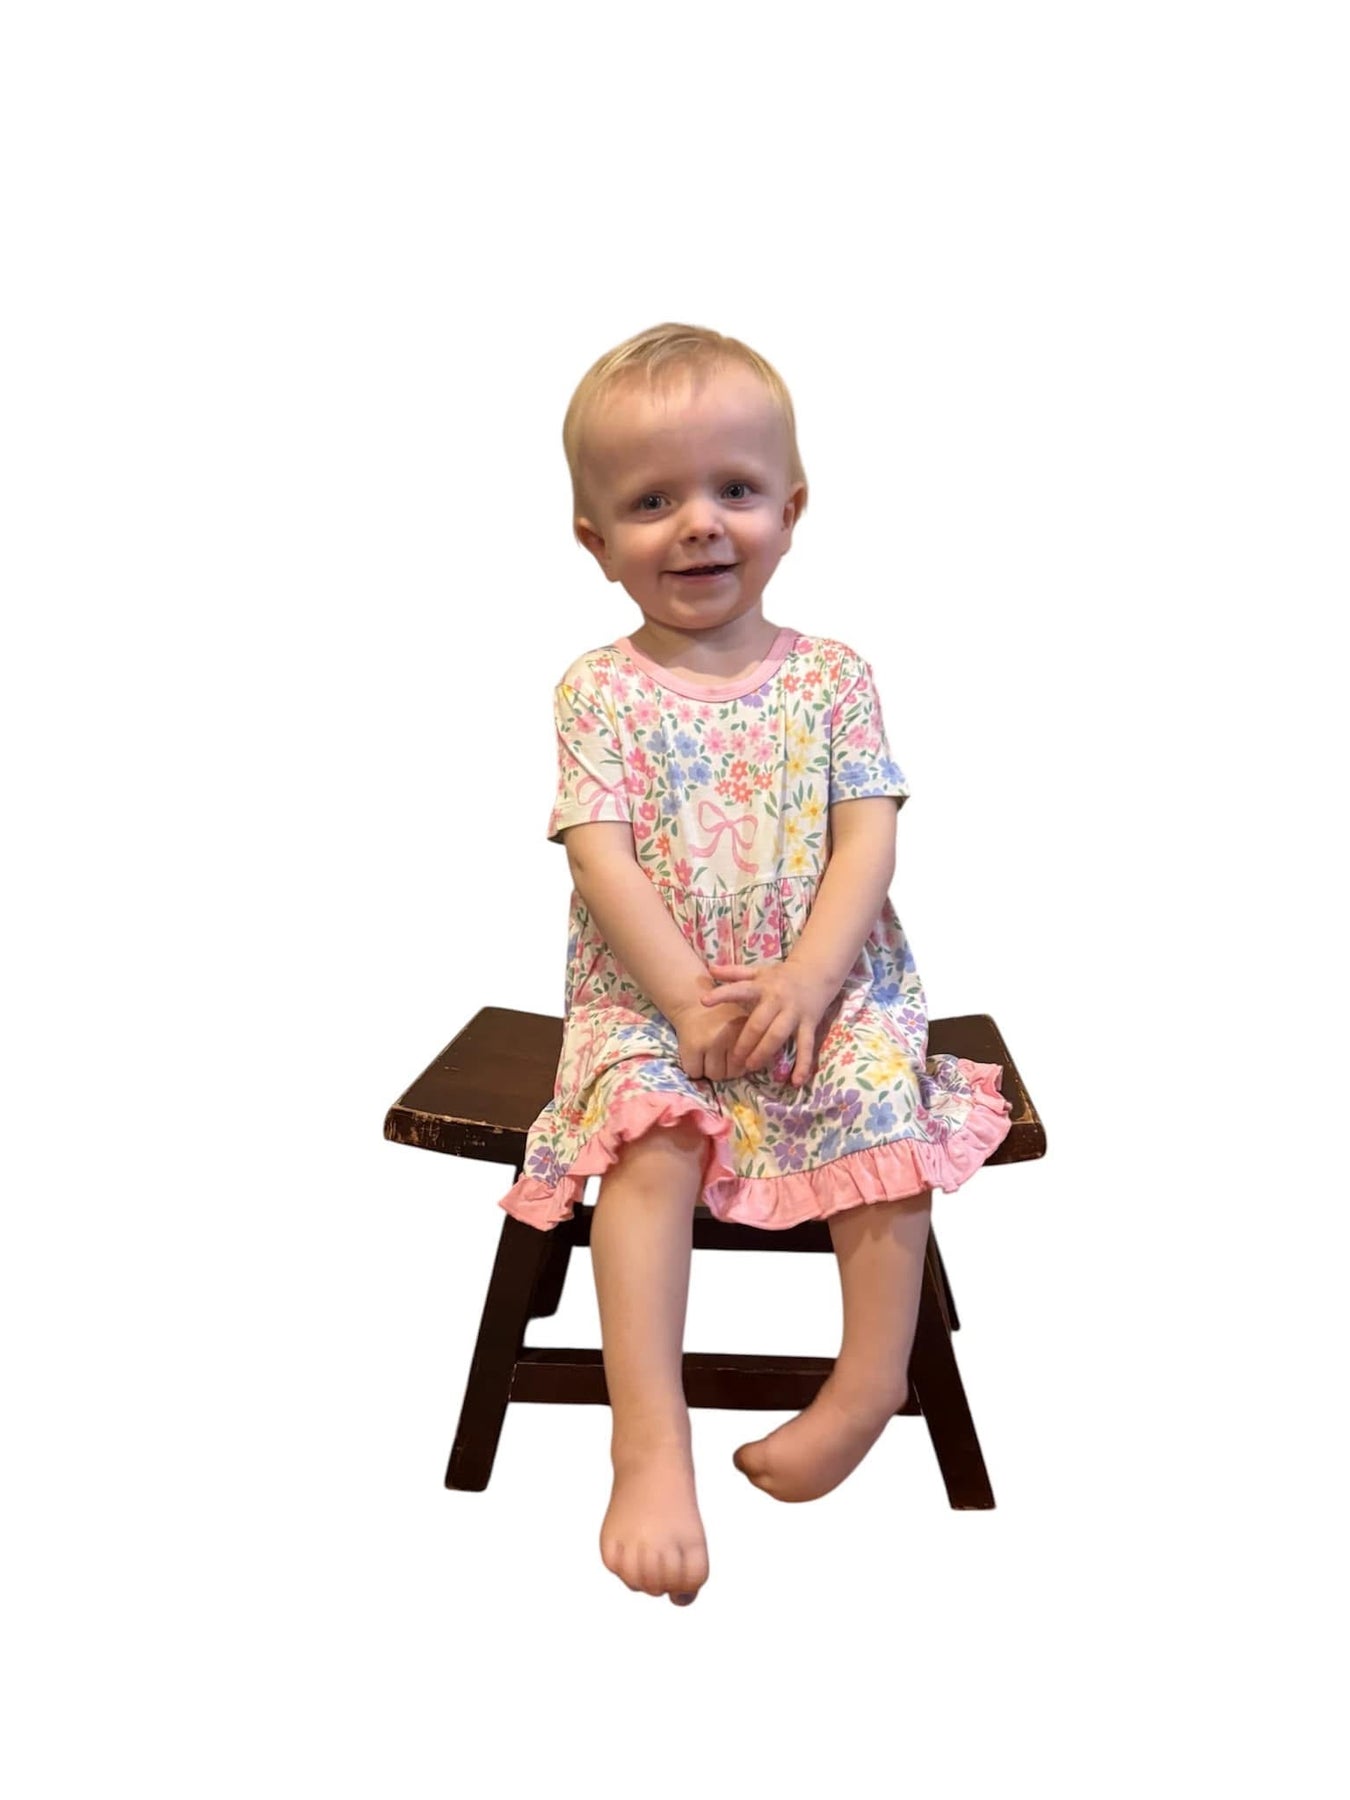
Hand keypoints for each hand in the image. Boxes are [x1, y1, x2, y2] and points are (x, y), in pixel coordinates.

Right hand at [669, 994, 753, 1082]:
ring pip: (714, 1075)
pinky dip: (694, 1069)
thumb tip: (750, 1068)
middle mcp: (728, 1036)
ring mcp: (709, 1042)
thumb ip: (751, 1045)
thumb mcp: (743, 1025)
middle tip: (720, 1056)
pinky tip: (696, 1057)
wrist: (693, 1003)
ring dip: (710, 1070)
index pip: (747, 1065)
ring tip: (708, 1056)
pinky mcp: (692, 1046)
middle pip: (731, 1073)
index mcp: (744, 1031)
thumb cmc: (721, 1018)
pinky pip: (694, 1072)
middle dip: (726, 1069)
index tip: (735, 1056)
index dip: (740, 1065)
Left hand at [702, 959, 837, 1086]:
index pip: (740, 989)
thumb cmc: (782, 976)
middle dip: (744, 1042)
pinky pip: (806, 1046)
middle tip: (733, 1059)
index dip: (722, 995)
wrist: (817, 973)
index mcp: (763, 986)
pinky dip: (802, 1065)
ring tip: (750, 1067)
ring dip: (764, 1053)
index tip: (704, 1002)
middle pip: (759, 1022)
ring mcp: (794, 1013)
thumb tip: (710, 968)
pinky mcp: (809, 1024)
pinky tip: (795, 1081)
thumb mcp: (759, 971)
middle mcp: (778, 999)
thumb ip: (734, 973)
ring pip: (778, 1035)